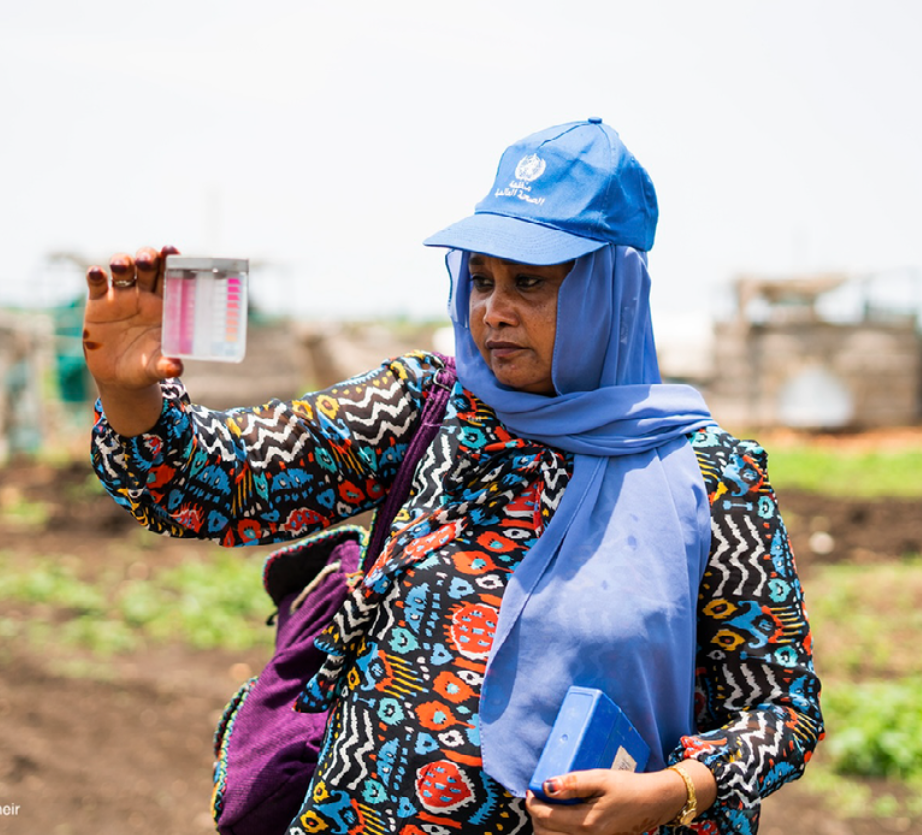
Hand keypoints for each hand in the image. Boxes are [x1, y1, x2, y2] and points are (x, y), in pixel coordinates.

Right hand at [83, 245, 182, 434]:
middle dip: (147, 257)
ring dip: (123, 262)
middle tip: (147, 259)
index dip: (171, 262)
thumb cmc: (145, 367)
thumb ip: (165, 365)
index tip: (171, 251)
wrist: (119, 377)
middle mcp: (145, 295)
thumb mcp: (155, 367)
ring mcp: (121, 297)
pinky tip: (96, 273)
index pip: (171, 277)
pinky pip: (97, 284)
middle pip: (147, 266)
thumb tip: (176, 369)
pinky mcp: (98, 303)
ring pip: (123, 269)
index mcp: (166, 305)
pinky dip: (95, 276)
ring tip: (122, 265)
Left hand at [525, 765, 707, 834]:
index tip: (531, 789)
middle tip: (537, 797)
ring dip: (545, 825)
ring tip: (548, 806)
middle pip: (545, 834)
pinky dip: (558, 830)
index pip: (545, 818)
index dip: (532, 803)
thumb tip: (547, 785)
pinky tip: (562, 816)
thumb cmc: (629, 788)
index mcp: (587, 823)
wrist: (654, 802)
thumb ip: (573, 782)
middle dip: (536, 816)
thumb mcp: (601, 778)